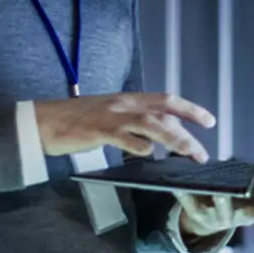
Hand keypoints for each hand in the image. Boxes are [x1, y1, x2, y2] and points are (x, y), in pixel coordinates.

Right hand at [35, 92, 215, 161]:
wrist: (44, 121)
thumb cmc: (76, 121)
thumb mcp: (109, 114)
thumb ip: (132, 123)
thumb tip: (157, 137)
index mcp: (128, 99)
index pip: (166, 99)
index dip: (189, 108)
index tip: (209, 120)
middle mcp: (124, 104)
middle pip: (164, 112)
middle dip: (188, 128)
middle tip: (204, 147)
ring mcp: (112, 117)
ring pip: (151, 124)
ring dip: (174, 138)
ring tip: (190, 152)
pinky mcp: (98, 131)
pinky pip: (124, 137)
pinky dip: (139, 145)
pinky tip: (149, 153)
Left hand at [177, 170, 253, 237]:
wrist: (206, 217)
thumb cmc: (245, 200)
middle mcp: (245, 218)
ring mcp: (221, 218)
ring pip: (224, 213)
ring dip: (225, 203)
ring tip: (224, 192)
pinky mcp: (198, 212)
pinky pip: (192, 204)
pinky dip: (186, 194)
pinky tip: (184, 182)